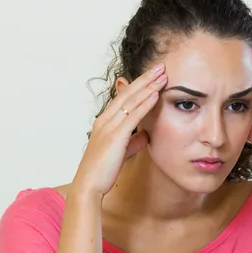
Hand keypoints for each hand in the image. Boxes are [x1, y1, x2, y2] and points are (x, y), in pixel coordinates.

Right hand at [71, 63, 166, 198]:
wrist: (89, 186)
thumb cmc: (103, 170)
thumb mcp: (122, 151)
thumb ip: (133, 141)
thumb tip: (147, 135)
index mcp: (105, 122)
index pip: (124, 98)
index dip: (139, 85)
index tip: (153, 75)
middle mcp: (105, 120)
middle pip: (128, 94)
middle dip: (145, 79)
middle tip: (160, 66)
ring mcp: (109, 127)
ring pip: (131, 101)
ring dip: (148, 86)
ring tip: (162, 75)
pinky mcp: (115, 136)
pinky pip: (132, 116)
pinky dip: (144, 104)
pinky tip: (155, 94)